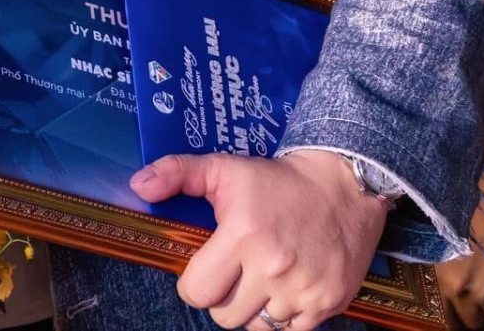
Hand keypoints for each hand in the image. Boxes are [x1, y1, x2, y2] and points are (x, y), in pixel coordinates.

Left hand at [132, 149, 390, 328]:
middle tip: (232, 275)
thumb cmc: (276, 180)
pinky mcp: (329, 302)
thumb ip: (176, 173)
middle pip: (225, 316)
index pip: (197, 291)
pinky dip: (283, 318)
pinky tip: (283, 290)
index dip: (193, 284)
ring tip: (259, 281)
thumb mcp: (223, 168)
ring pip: (257, 327)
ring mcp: (303, 289)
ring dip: (252, 310)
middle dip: (222, 298)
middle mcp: (273, 267)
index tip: (204, 269)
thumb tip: (138, 187)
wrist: (344, 186)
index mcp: (242, 235)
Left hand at [437, 163, 483, 325]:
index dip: (448, 309)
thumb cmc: (461, 206)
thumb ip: (440, 264)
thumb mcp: (438, 238)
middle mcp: (475, 292)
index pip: (447, 314)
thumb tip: (437, 273)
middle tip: (469, 291)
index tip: (449, 303)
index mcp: (448, 280)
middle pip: (472, 317)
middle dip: (470, 307)